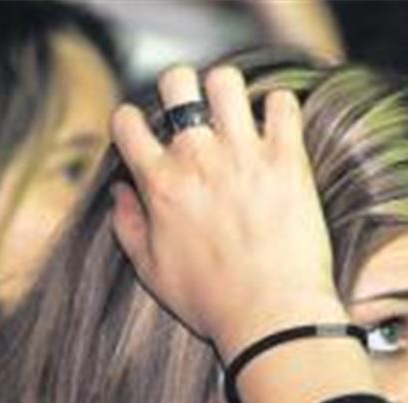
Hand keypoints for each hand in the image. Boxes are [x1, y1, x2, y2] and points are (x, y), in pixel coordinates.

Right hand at [110, 65, 342, 358]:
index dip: (132, 122)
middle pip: (176, 82)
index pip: (127, 120)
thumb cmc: (212, 302)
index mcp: (159, 183)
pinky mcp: (287, 159)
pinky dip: (280, 109)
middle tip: (196, 116)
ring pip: (227, 81)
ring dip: (229, 93)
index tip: (148, 137)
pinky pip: (283, 103)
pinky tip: (278, 129)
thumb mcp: (151, 272)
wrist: (271, 317)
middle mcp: (197, 159)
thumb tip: (120, 191)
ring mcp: (244, 155)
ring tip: (238, 117)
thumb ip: (127, 226)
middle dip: (181, 90)